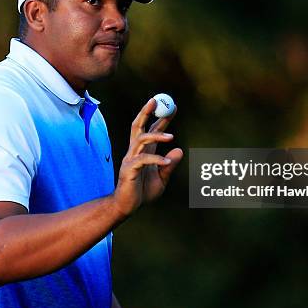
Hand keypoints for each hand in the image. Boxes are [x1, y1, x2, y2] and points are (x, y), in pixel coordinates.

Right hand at [113, 98, 183, 217]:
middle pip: (138, 126)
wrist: (127, 206)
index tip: (173, 107)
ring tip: (172, 137)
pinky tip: (166, 162)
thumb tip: (179, 150)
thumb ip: (170, 165)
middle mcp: (135, 151)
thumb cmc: (142, 192)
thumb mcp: (162, 178)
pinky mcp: (129, 169)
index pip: (152, 129)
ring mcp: (130, 159)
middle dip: (146, 112)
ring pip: (141, 139)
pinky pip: (143, 160)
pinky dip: (156, 159)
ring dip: (156, 135)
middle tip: (157, 101)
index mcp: (143, 151)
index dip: (161, 118)